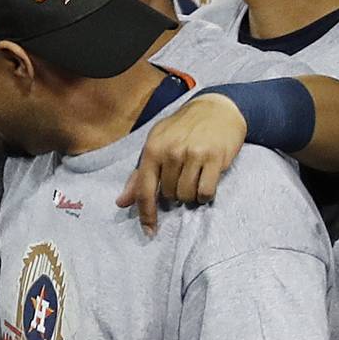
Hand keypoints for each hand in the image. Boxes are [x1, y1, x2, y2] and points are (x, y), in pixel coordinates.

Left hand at [117, 93, 245, 232]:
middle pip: (168, 195)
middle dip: (174, 194)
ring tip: (194, 179)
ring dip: (191, 195)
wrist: (217, 108)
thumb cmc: (182, 129)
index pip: (144, 189)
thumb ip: (139, 175)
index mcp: (152, 149)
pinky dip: (205, 195)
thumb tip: (121, 202)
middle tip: (182, 178)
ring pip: (187, 195)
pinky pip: (206, 192)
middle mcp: (171, 152)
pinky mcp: (214, 158)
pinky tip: (206, 183)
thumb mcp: (156, 144)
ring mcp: (193, 154)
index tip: (149, 231)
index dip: (146, 213)